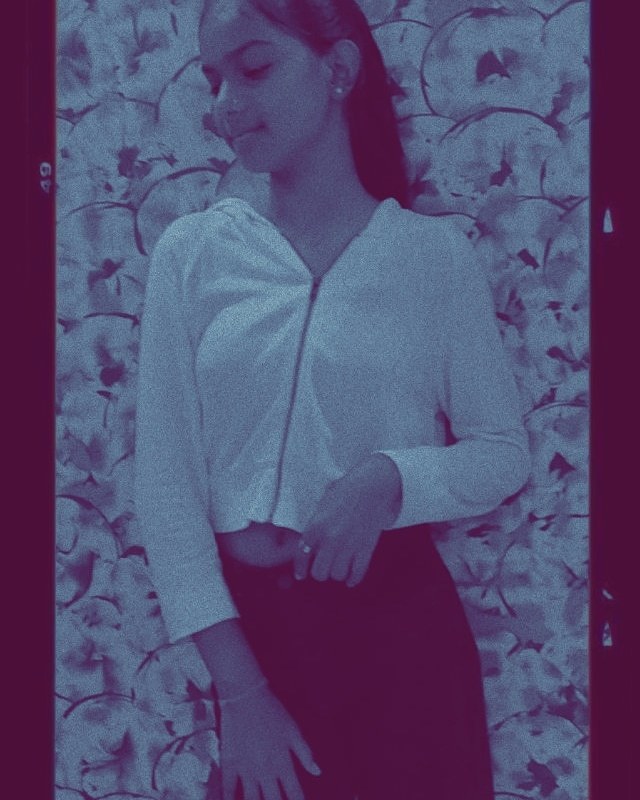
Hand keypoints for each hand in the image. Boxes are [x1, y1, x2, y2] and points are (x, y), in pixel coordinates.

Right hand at [218, 682, 320, 799]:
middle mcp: (266, 773)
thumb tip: (317, 772)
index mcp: (283, 764)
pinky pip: (228, 791)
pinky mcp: (230, 765)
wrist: (245, 697)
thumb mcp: (293, 731)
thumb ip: (305, 754)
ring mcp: (246, 771)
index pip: (295, 794)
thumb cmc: (272, 712)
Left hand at [293, 454, 401, 586]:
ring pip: (338, 575)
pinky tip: (351, 578)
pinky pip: (358, 572)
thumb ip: (315, 524)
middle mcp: (330, 539)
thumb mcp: (323, 503)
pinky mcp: (366, 548)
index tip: (301, 575)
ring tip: (338, 567)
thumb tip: (309, 541)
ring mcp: (349, 545)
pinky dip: (353, 579)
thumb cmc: (347, 489)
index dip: (300, 569)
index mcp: (316, 526)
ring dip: (337, 573)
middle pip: (320, 573)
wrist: (374, 485)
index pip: (302, 556)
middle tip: (324, 567)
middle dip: (320, 572)